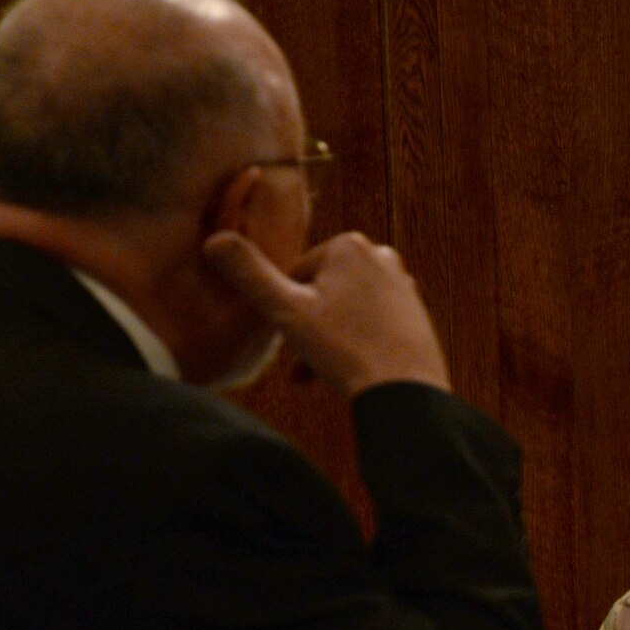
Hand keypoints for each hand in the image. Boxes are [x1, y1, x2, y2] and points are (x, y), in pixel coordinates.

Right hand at [202, 230, 450, 395]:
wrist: (406, 390)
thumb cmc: (346, 348)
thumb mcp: (286, 310)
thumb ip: (249, 274)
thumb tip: (214, 239)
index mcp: (349, 245)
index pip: (296, 275)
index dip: (287, 309)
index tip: (291, 336)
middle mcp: (382, 255)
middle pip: (324, 292)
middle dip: (308, 326)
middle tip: (303, 363)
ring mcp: (403, 285)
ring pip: (346, 311)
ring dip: (327, 340)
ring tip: (321, 374)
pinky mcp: (416, 313)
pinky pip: (371, 325)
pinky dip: (355, 344)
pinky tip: (350, 374)